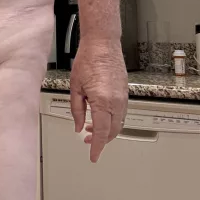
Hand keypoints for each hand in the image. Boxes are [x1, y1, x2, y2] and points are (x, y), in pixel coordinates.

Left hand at [69, 38, 127, 162]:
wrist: (103, 43)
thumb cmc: (88, 59)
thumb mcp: (75, 87)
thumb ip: (76, 109)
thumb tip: (77, 125)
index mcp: (102, 101)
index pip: (101, 132)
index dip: (96, 147)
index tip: (93, 156)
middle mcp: (116, 101)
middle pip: (112, 131)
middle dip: (101, 140)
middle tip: (87, 142)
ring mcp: (123, 97)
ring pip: (118, 123)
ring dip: (106, 130)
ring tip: (90, 129)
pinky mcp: (125, 92)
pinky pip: (121, 113)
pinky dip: (112, 120)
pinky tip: (100, 117)